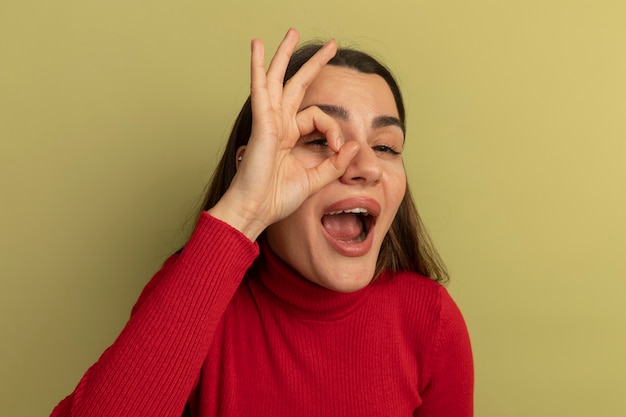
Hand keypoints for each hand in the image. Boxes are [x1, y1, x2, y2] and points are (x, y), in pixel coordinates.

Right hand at [209, 29, 359, 239]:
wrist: (255, 211)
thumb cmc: (276, 198)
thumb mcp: (316, 179)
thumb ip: (335, 163)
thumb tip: (354, 144)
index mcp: (290, 137)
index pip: (319, 117)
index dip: (334, 130)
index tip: (339, 150)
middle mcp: (279, 125)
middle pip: (296, 85)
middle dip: (313, 64)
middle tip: (331, 46)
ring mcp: (269, 122)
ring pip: (277, 80)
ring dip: (284, 55)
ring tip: (292, 33)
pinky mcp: (261, 125)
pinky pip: (261, 90)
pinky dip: (258, 68)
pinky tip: (257, 48)